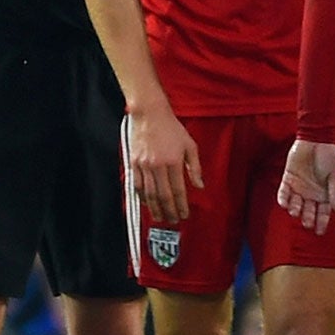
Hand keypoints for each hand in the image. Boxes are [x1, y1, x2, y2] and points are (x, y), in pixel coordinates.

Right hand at [126, 104, 201, 222]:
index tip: (184, 215)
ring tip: (161, 218)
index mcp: (173, 162)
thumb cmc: (171, 127)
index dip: (181, 205)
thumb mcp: (189, 144)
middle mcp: (158, 166)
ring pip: (149, 194)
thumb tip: (200, 185)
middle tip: (173, 221)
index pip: (178, 190)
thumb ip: (195, 167)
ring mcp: (144, 165)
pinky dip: (142, 197)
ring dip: (155, 209)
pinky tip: (147, 204)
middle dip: (169, 211)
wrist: (149, 113)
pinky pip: (137, 185)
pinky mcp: (134, 163)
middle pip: (163, 196)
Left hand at [277, 140, 334, 234]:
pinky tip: (284, 204)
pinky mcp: (288, 179)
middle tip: (307, 222)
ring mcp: (299, 187)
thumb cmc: (328, 156)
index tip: (320, 232)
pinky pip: (283, 192)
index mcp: (324, 194)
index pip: (323, 212)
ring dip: (295, 209)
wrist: (316, 139)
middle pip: (308, 211)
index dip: (321, 222)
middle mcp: (311, 193)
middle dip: (307, 218)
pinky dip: (283, 198)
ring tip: (296, 211)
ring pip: (295, 203)